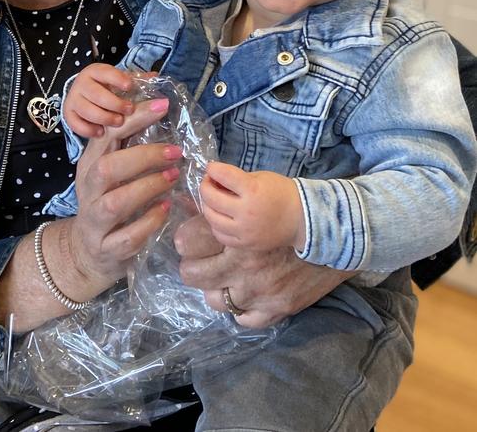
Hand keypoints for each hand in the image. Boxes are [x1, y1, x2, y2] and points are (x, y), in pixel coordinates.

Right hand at [0, 97, 182, 329]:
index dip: (134, 119)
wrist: (87, 253)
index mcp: (91, 164)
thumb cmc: (107, 202)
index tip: (163, 106)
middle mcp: (88, 190)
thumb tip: (160, 109)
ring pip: (114, 203)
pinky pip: (127, 237)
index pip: (107, 135)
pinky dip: (148, 222)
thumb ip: (128, 146)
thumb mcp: (110, 172)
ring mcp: (94, 221)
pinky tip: (165, 209)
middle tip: (175, 152)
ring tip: (172, 178)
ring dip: (147, 188)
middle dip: (143, 157)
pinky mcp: (106, 248)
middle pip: (106, 168)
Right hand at [63, 63, 135, 136]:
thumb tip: (156, 77)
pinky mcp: (68, 114)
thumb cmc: (108, 88)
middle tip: (129, 110)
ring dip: (104, 117)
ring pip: (87, 110)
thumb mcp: (120, 81)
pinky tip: (101, 132)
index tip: (129, 86)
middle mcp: (81, 83)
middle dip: (114, 104)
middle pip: (96, 94)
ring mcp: (73, 99)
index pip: (105, 72)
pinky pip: (75, 124)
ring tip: (118, 122)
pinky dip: (88, 130)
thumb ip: (137, 80)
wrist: (84, 96)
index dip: (117, 78)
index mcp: (96, 71)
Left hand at [175, 214, 350, 328]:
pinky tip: (244, 296)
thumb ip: (223, 209)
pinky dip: (241, 310)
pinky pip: (244, 320)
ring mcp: (258, 292)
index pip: (188, 240)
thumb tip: (190, 206)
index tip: (188, 240)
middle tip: (199, 261)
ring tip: (224, 279)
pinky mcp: (276, 309)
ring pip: (214, 300)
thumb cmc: (290, 210)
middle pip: (193, 273)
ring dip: (216, 289)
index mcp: (236, 234)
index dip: (185, 239)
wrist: (334, 234)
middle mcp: (243, 266)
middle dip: (192, 266)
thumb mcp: (254, 200)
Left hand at [200, 162, 305, 250]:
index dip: (213, 169)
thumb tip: (215, 179)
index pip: (223, 175)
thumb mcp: (261, 178)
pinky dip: (215, 224)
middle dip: (205, 186)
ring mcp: (244, 231)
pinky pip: (220, 235)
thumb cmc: (282, 193)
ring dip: (207, 205)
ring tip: (212, 200)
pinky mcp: (245, 244)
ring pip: (211, 218)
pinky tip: (220, 217)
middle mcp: (246, 212)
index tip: (211, 167)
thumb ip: (238, 179)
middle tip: (209, 182)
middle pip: (211, 198)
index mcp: (252, 190)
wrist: (301, 219)